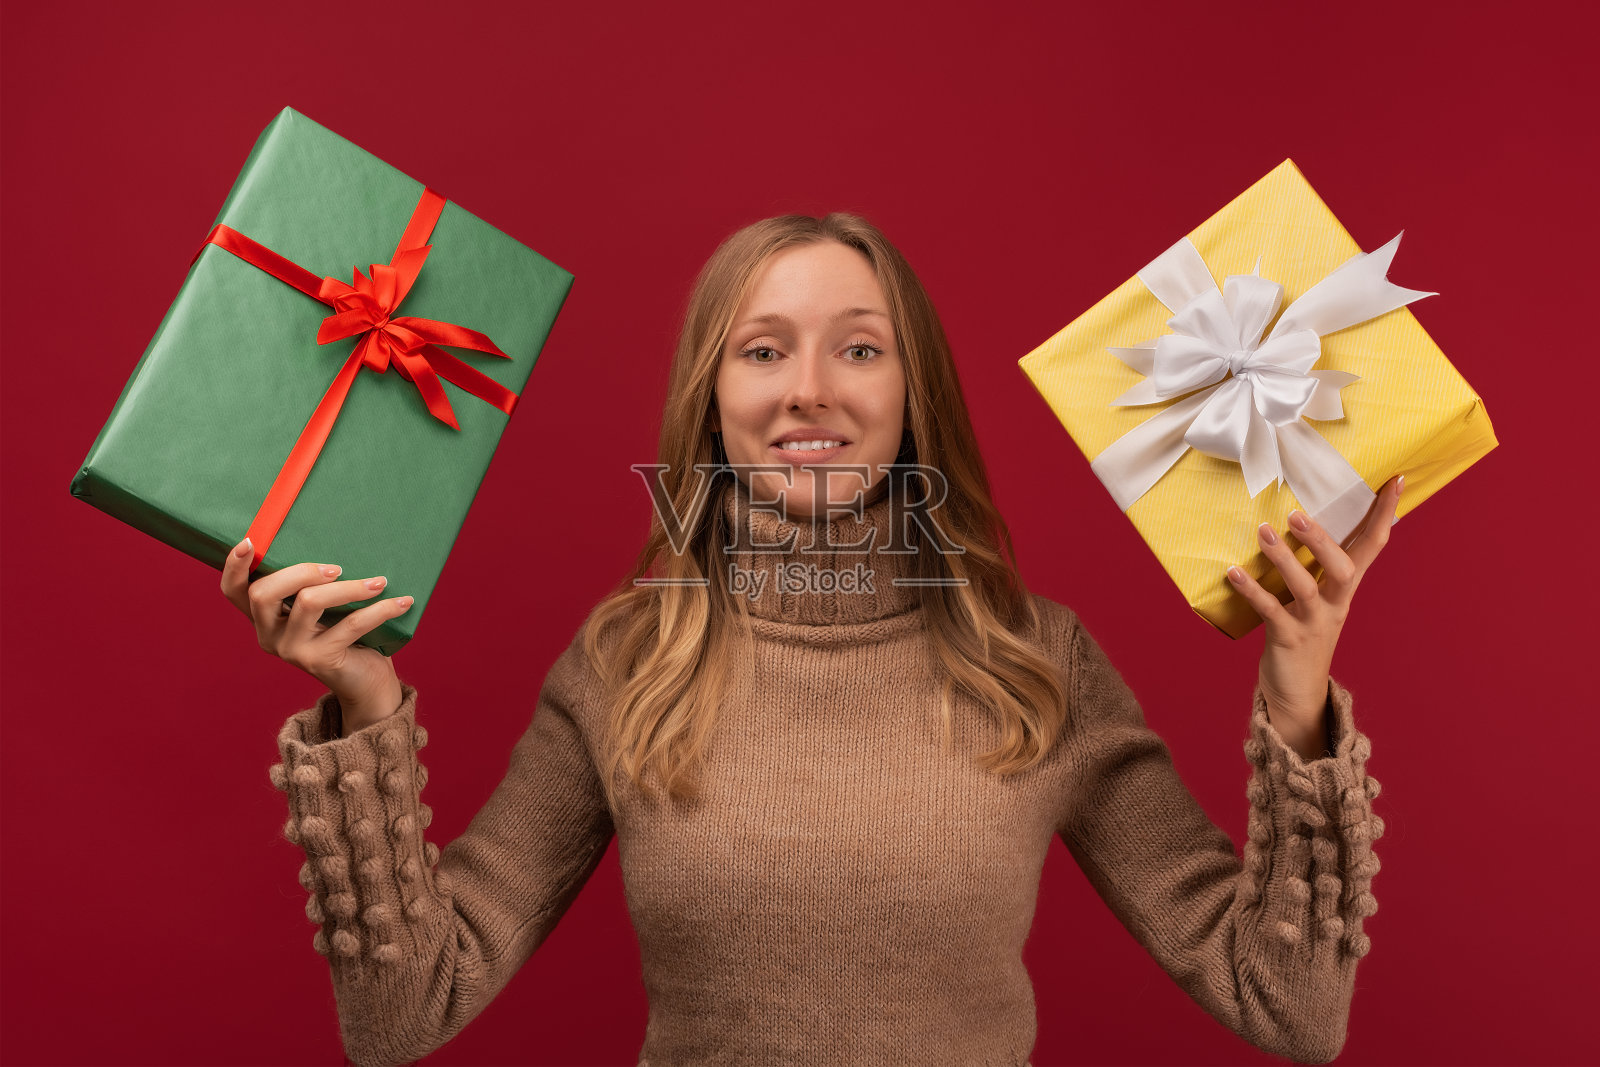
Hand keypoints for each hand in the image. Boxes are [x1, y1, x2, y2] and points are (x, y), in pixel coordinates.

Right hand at [220, 536, 411, 733]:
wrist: (367, 683)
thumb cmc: (347, 633)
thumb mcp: (325, 606)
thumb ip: (314, 582)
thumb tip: (337, 533)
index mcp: (264, 618)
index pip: (233, 592)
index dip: (234, 566)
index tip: (249, 541)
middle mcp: (269, 635)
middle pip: (264, 593)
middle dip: (301, 571)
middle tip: (337, 568)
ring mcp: (292, 650)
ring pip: (308, 603)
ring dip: (348, 587)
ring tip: (380, 582)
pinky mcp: (320, 660)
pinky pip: (351, 625)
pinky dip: (380, 610)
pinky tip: (403, 602)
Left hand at [1226, 475, 1402, 759]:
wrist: (1298, 694)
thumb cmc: (1303, 633)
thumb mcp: (1317, 597)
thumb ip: (1315, 564)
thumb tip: (1302, 518)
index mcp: (1345, 588)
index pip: (1372, 545)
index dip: (1384, 513)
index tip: (1396, 479)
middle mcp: (1336, 603)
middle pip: (1344, 567)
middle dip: (1323, 539)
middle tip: (1296, 512)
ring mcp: (1314, 622)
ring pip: (1306, 587)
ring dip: (1284, 558)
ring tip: (1262, 531)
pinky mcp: (1288, 639)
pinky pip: (1271, 611)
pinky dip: (1252, 591)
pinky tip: (1233, 572)